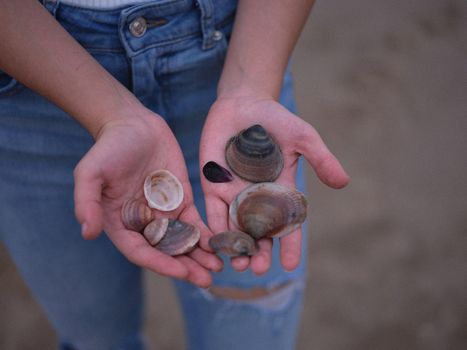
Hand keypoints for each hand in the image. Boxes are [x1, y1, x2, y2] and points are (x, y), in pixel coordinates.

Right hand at [73, 111, 222, 287]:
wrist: (133, 124)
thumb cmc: (108, 148)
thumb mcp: (90, 172)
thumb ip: (86, 201)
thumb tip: (87, 232)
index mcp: (121, 224)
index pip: (141, 252)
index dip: (160, 264)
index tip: (180, 272)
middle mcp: (144, 223)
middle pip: (166, 252)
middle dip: (186, 268)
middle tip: (207, 280)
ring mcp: (165, 213)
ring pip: (184, 242)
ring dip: (200, 257)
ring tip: (218, 268)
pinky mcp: (182, 200)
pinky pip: (196, 222)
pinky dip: (207, 235)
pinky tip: (220, 244)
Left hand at [200, 96, 348, 274]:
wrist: (243, 103)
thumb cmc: (276, 119)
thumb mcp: (303, 137)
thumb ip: (320, 159)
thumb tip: (343, 183)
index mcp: (280, 190)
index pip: (287, 223)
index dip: (290, 244)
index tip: (291, 266)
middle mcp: (257, 197)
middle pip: (259, 232)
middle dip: (259, 252)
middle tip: (257, 269)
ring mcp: (234, 192)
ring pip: (235, 227)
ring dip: (236, 247)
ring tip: (238, 264)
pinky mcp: (213, 184)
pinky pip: (213, 210)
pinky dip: (214, 227)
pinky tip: (214, 243)